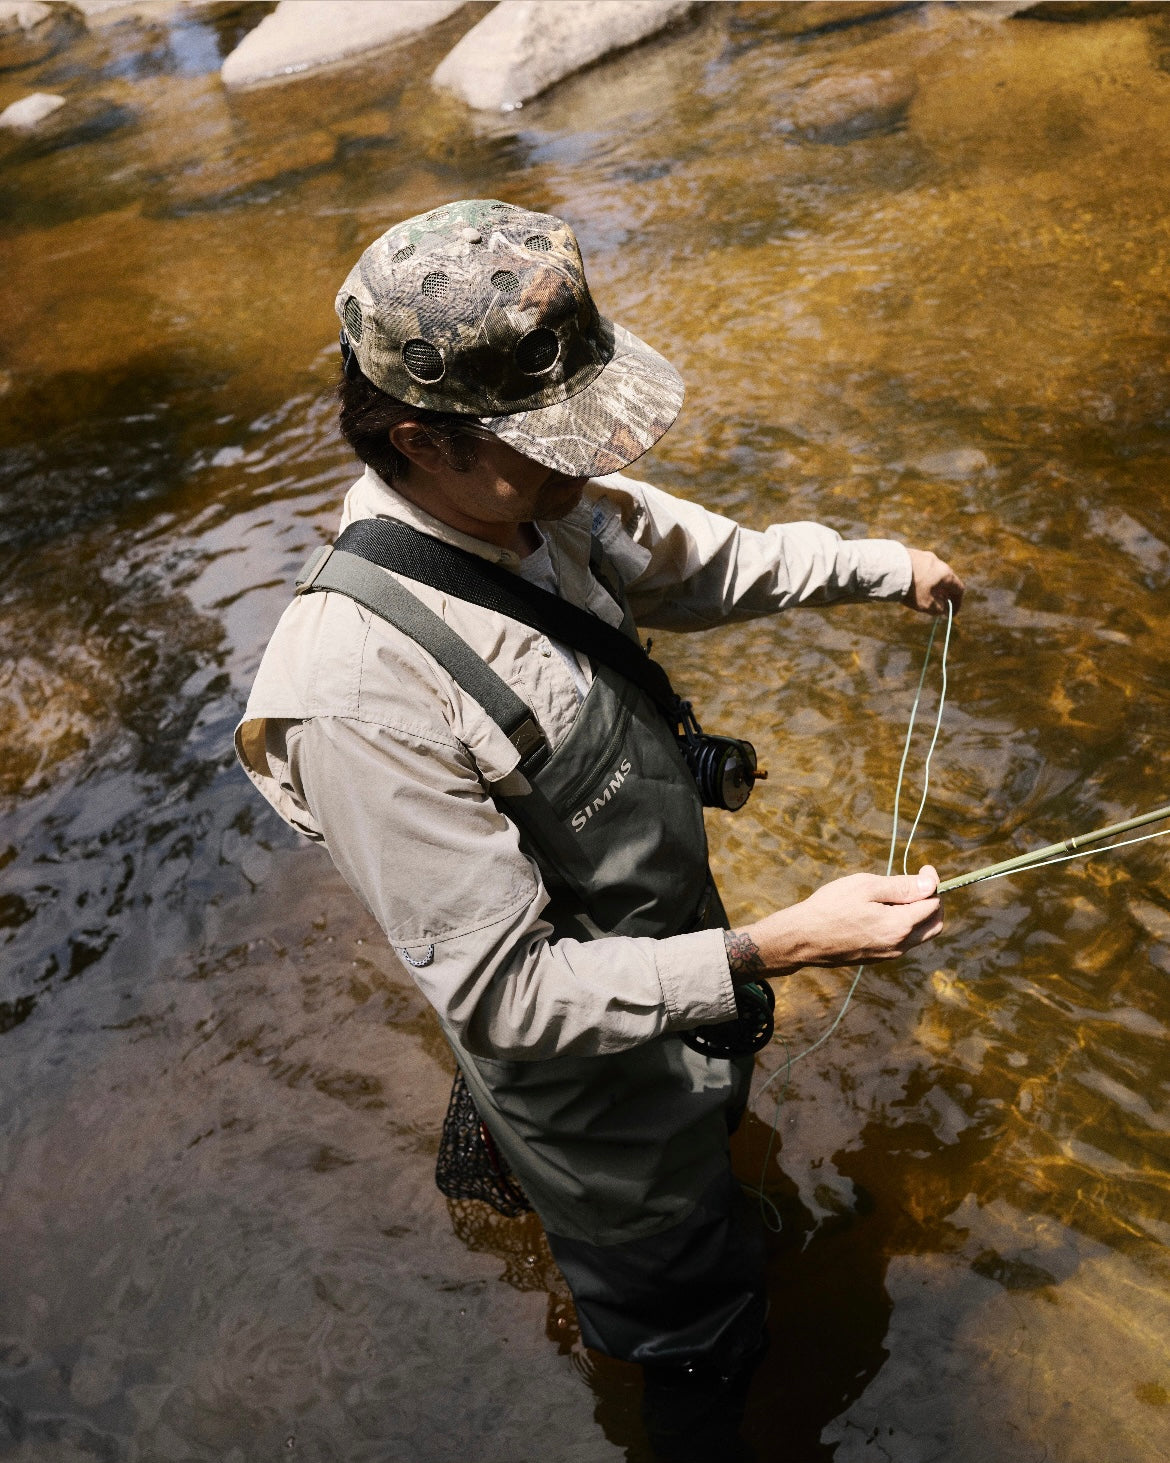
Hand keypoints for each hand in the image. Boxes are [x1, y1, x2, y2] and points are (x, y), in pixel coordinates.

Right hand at [726, 866, 942, 977]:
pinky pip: (903, 941)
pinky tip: (883, 910)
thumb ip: (902, 887)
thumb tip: (930, 884)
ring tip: (896, 894)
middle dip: (933, 901)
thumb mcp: (865, 887)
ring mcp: (889, 955)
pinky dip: (904, 924)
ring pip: (920, 935)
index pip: (933, 904)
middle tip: (919, 882)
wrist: (802, 938)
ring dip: (918, 913)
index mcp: (899, 926)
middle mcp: (899, 945)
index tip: (923, 867)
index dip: (932, 882)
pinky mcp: (878, 958)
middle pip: (934, 924)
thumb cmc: (830, 907)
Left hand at [904, 549, 963, 615]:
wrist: (889, 569)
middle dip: (944, 594)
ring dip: (932, 586)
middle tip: (938, 605)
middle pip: (946, 580)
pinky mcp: (912, 553)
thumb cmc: (911, 588)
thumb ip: (938, 609)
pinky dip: (922, 578)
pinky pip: (921, 568)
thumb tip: (942, 608)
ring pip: (933, 573)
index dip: (956, 603)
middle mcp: (938, 562)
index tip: (950, 614)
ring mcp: (924, 556)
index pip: (958, 588)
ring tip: (924, 596)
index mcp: (946, 573)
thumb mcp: (926, 604)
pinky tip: (912, 585)